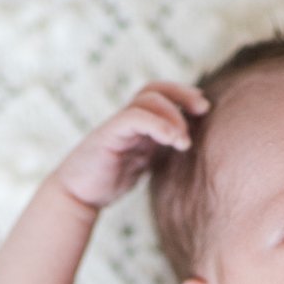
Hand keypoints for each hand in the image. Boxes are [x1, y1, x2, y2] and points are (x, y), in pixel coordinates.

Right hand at [55, 82, 208, 210]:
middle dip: (183, 94)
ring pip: (147, 99)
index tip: (204, 108)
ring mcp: (117, 124)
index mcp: (138, 122)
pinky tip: (173, 140)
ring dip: (173, 115)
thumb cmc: (110, 181)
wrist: (78, 195)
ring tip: (184, 141)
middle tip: (204, 110)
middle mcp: (128, 118)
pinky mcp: (108, 134)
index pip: (162, 94)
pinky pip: (135, 118)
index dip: (184, 95)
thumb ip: (163, 151)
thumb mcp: (145, 163)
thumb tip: (192, 147)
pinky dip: (158, 124)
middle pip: (156, 88)